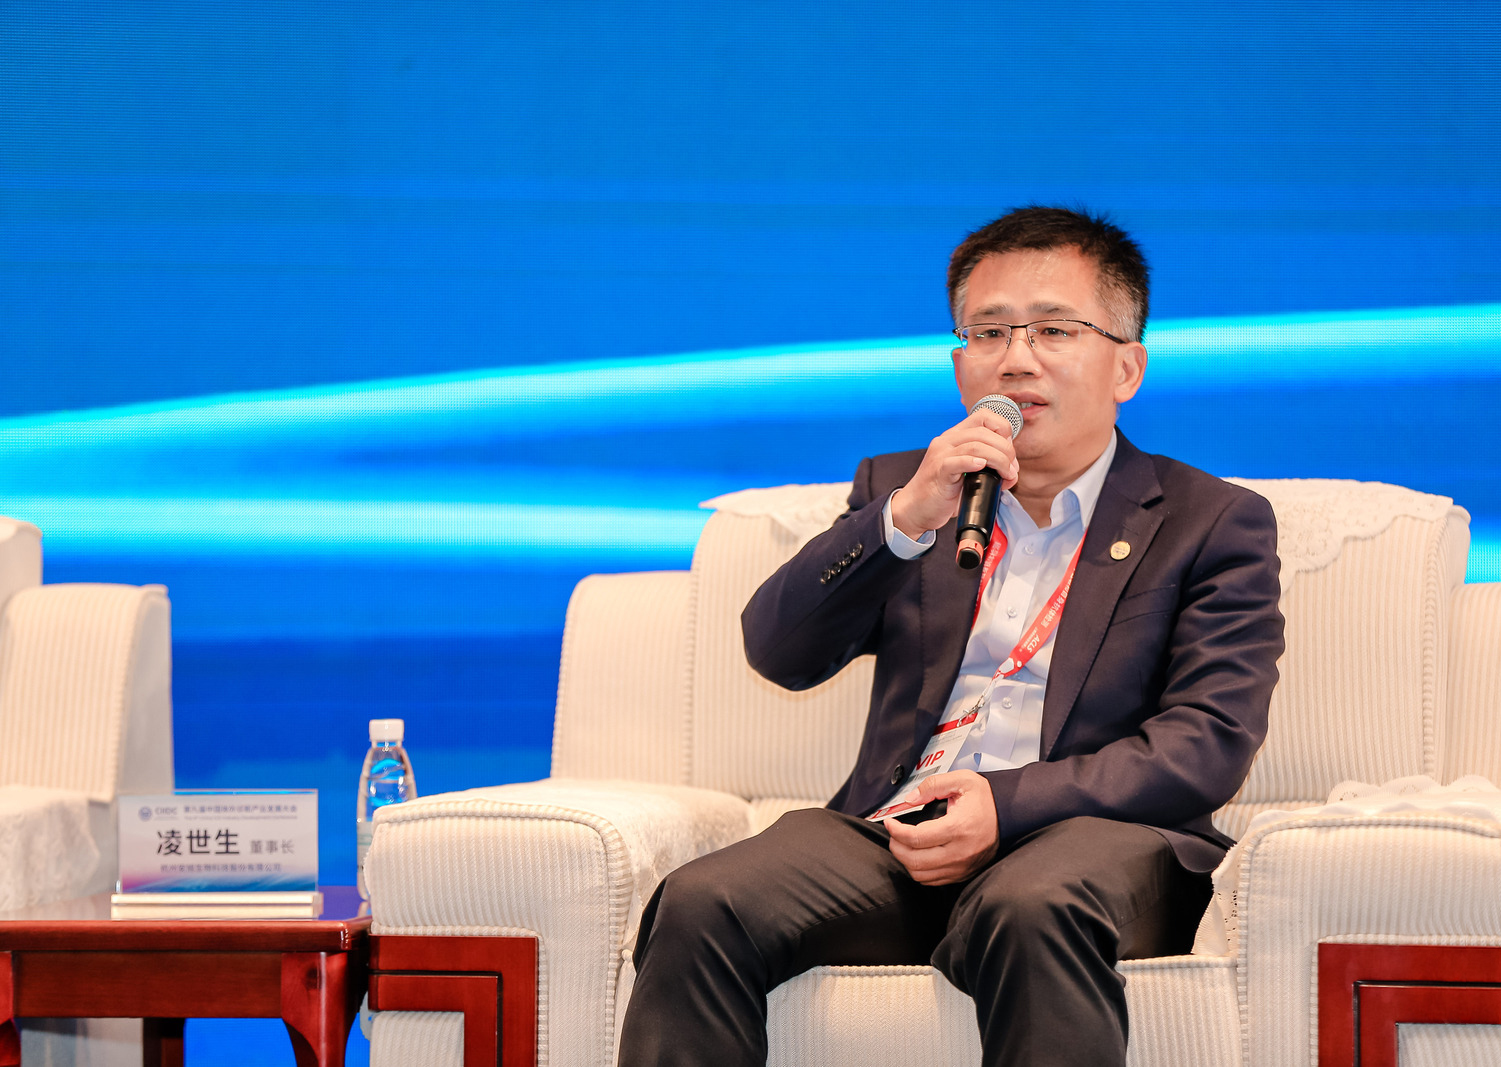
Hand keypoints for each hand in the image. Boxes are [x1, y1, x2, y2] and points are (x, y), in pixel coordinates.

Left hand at [884, 770, 999, 884]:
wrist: (1009, 815)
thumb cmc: (985, 799)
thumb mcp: (961, 780)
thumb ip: (932, 785)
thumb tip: (909, 799)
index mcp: (958, 828)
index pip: (916, 837)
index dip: (896, 830)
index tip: (890, 822)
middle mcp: (960, 852)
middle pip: (914, 860)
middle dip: (896, 846)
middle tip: (894, 833)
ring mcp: (962, 867)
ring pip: (921, 874)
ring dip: (905, 860)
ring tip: (903, 843)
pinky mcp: (963, 874)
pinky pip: (933, 880)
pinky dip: (919, 870)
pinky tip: (918, 854)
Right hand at [889, 400, 1018, 538]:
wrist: (915, 508)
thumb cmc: (942, 492)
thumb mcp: (966, 472)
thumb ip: (987, 466)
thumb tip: (1012, 471)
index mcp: (955, 436)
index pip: (984, 416)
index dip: (1003, 429)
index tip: (1009, 452)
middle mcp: (947, 441)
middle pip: (984, 431)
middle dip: (1006, 449)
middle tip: (1010, 469)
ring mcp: (941, 455)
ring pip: (976, 445)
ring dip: (998, 460)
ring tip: (1005, 475)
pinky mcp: (938, 472)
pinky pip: (957, 461)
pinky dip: (973, 462)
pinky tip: (982, 468)